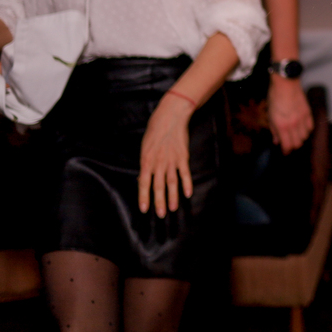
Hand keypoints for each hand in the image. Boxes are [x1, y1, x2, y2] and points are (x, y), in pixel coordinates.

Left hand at [139, 92, 194, 217]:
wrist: (170, 117)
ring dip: (172, 196)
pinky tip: (188, 193)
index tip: (144, 209)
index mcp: (146, 160)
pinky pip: (185, 173)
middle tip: (160, 214)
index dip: (144, 197)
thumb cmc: (154, 130)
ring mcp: (171, 160)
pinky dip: (187, 183)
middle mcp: (158, 163)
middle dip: (158, 201)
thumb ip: (145, 163)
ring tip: (172, 208)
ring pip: (172, 182)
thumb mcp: (144, 146)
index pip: (143, 183)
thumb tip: (143, 177)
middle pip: (158, 186)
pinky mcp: (183, 156)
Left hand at [268, 74, 314, 152]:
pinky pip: (310, 127)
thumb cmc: (275, 97)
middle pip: (297, 143)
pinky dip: (307, 130)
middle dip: (293, 146)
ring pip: (305, 136)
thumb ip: (274, 129)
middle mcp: (293, 124)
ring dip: (300, 138)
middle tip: (289, 144)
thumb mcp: (270, 114)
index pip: (287, 145)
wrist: (286, 83)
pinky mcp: (308, 113)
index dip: (286, 151)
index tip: (285, 151)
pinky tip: (302, 128)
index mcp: (281, 125)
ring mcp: (302, 119)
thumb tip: (276, 140)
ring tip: (296, 135)